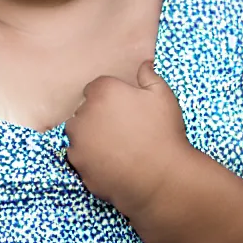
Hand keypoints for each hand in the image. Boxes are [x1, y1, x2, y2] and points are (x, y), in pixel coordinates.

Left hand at [65, 60, 192, 217]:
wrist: (162, 178)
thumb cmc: (163, 133)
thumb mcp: (163, 96)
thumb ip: (148, 76)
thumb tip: (143, 64)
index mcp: (102, 92)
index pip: (95, 88)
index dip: (110, 98)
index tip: (124, 110)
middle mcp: (83, 114)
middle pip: (84, 111)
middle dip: (98, 117)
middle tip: (123, 130)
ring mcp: (78, 142)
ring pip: (79, 135)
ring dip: (91, 138)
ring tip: (118, 149)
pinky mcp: (78, 166)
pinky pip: (81, 159)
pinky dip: (91, 160)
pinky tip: (112, 164)